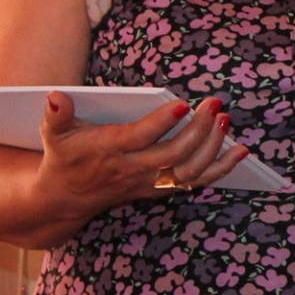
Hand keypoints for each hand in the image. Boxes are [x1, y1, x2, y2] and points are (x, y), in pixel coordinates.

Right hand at [37, 91, 245, 212]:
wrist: (64, 198)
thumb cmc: (63, 156)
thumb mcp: (53, 134)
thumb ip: (56, 114)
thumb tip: (57, 96)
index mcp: (109, 150)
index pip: (139, 138)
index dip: (161, 122)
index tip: (183, 103)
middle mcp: (132, 170)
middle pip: (172, 154)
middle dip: (198, 130)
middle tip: (215, 105)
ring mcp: (148, 182)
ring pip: (188, 171)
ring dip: (213, 148)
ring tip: (226, 120)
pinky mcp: (159, 189)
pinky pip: (195, 183)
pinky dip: (220, 169)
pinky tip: (240, 150)